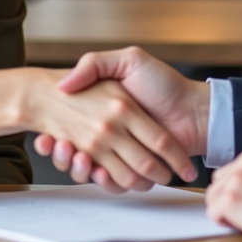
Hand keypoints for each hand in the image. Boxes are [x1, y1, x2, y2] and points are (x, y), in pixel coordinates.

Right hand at [33, 48, 209, 189]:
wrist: (195, 110)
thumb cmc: (165, 83)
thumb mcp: (129, 60)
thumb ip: (96, 63)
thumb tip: (64, 82)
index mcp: (107, 110)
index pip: (71, 124)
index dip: (56, 134)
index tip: (46, 136)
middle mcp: (112, 132)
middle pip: (76, 150)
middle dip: (62, 153)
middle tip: (56, 146)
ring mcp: (122, 152)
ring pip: (89, 169)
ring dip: (77, 167)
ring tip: (75, 155)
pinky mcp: (134, 169)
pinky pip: (111, 181)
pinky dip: (101, 180)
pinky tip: (96, 169)